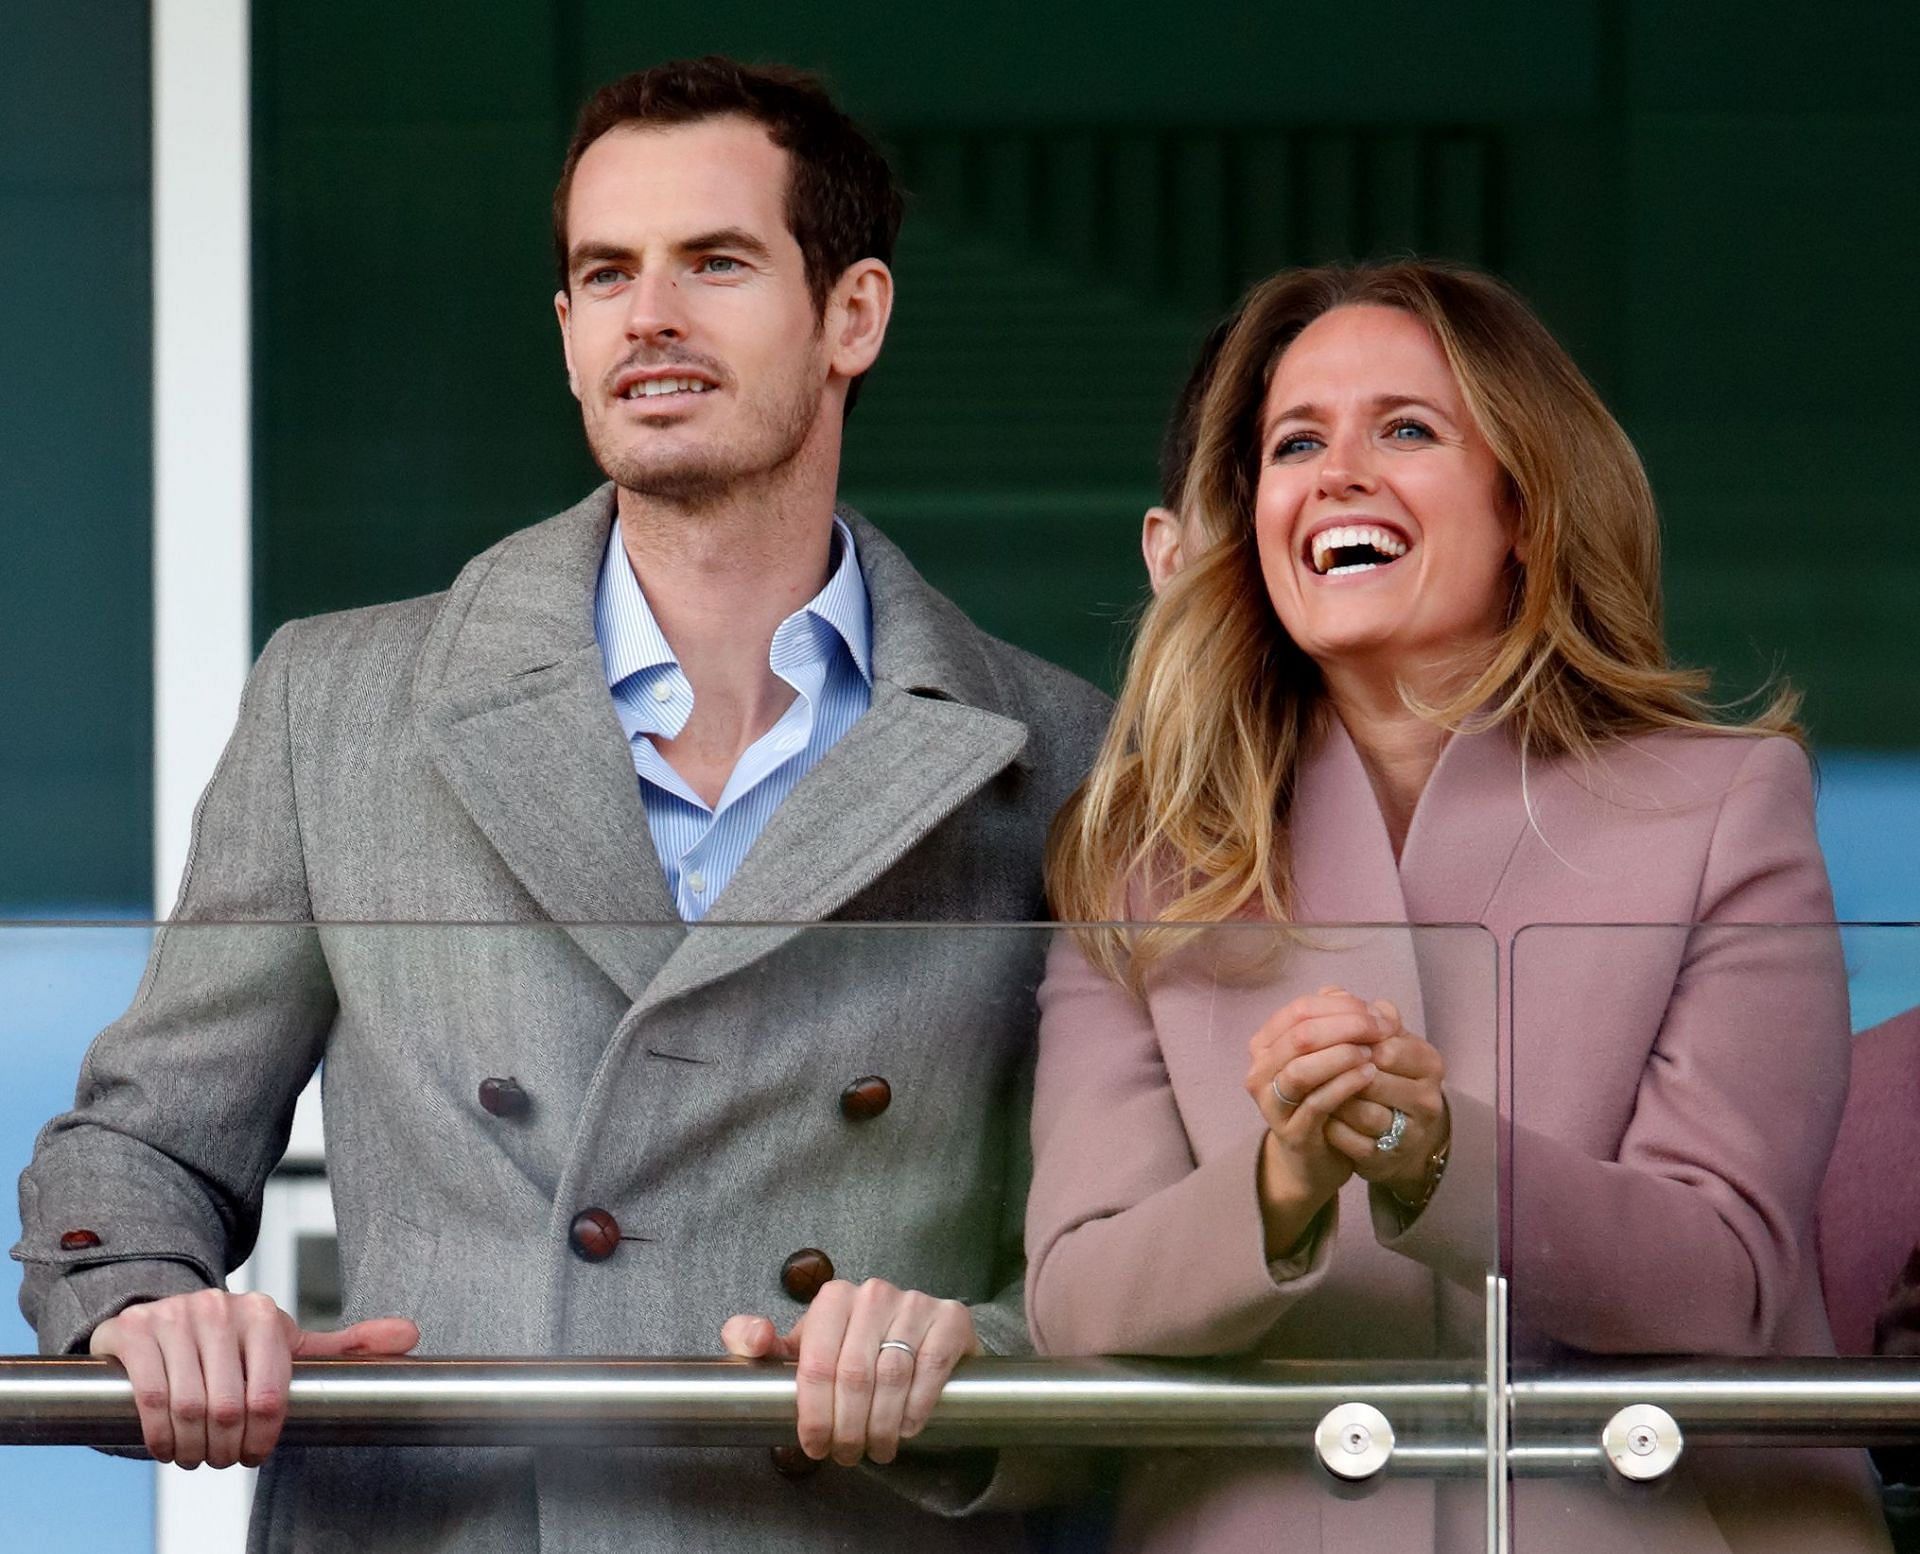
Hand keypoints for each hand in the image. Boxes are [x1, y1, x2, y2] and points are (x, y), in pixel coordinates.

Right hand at [88, 1288, 419, 1467]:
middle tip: (222, 1460)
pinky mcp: (133, 1332)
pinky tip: (166, 1446)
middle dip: (226, 1449)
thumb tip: (411, 1335)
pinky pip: (149, 1397)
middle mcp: (220, 1309)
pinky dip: (157, 1436)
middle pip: (228, 1407)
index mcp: (264, 1314)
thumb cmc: (233, 1340)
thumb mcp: (287, 1342)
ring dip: (192, 1448)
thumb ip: (347, 1345)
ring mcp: (174, 1317)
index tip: (256, 1454)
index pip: (271, 1395)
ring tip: (196, 1456)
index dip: (264, 1439)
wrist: (163, 1315)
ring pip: (187, 1407)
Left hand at [721, 1278, 979, 1464]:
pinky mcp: (950, 1318)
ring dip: (881, 1425)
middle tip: (847, 1455)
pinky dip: (916, 1406)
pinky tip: (907, 1428)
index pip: (816, 1363)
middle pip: (853, 1375)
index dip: (814, 1414)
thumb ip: (758, 1344)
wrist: (917, 1341)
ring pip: (892, 1375)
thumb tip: (755, 1338)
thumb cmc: (849, 1350)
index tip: (815, 1446)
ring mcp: (914, 1302)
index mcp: (833, 1299)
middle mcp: (873, 1293)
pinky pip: (931, 1367)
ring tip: (876, 1449)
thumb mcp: (801, 1349)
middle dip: (848, 1427)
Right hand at [1245, 986, 1390, 1248]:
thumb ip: (1342, 1025)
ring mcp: (1271, 1103)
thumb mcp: (1332, 1056)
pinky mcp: (1291, 1131)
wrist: (1314, 1157)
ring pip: (1301, 1069)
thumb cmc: (1323, 1098)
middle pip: (1300, 1035)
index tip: (1379, 1014)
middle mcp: (1260, 1070)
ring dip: (1342, 1056)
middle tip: (1383, 1029)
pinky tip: (1369, 1076)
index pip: (1300, 1009)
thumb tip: (1365, 1000)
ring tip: (1373, 1053)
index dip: (1342, 1006)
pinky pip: (1316, 1103)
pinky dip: (1344, 1084)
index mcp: (1265, 1044)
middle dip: (1347, 1027)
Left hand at [1326, 998, 1449, 1198]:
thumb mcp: (1382, 1043)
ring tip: (1310, 1088)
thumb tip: (1330, 991)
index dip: (1350, 1043)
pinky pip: (1353, 1142)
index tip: (1326, 1039)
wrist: (1401, 1137)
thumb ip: (1359, 1016)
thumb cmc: (1385, 1078)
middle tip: (1308, 1063)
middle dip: (1338, 1071)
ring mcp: (1411, 1132)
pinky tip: (1320, 1117)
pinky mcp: (1389, 1160)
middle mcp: (1428, 1098)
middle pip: (1374, 1080)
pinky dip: (1332, 1128)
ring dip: (1332, 1098)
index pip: (1387, 1047)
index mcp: (1428, 1062)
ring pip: (1364, 1112)